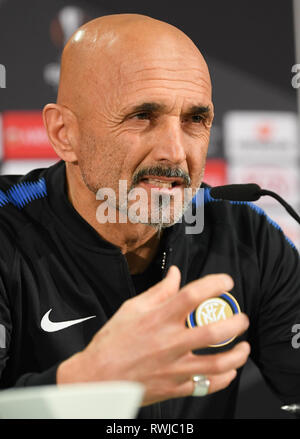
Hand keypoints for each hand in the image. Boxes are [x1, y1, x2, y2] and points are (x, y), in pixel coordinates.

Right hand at [57, 266, 249, 404]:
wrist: (98, 378)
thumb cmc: (113, 341)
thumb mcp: (132, 308)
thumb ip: (158, 291)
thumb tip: (175, 274)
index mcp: (158, 319)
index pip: (192, 295)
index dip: (214, 284)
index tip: (226, 281)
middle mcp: (169, 343)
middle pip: (213, 331)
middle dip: (235, 322)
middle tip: (241, 317)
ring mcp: (174, 368)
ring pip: (217, 363)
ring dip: (237, 354)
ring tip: (244, 347)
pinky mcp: (175, 387)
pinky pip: (207, 385)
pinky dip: (223, 378)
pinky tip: (229, 369)